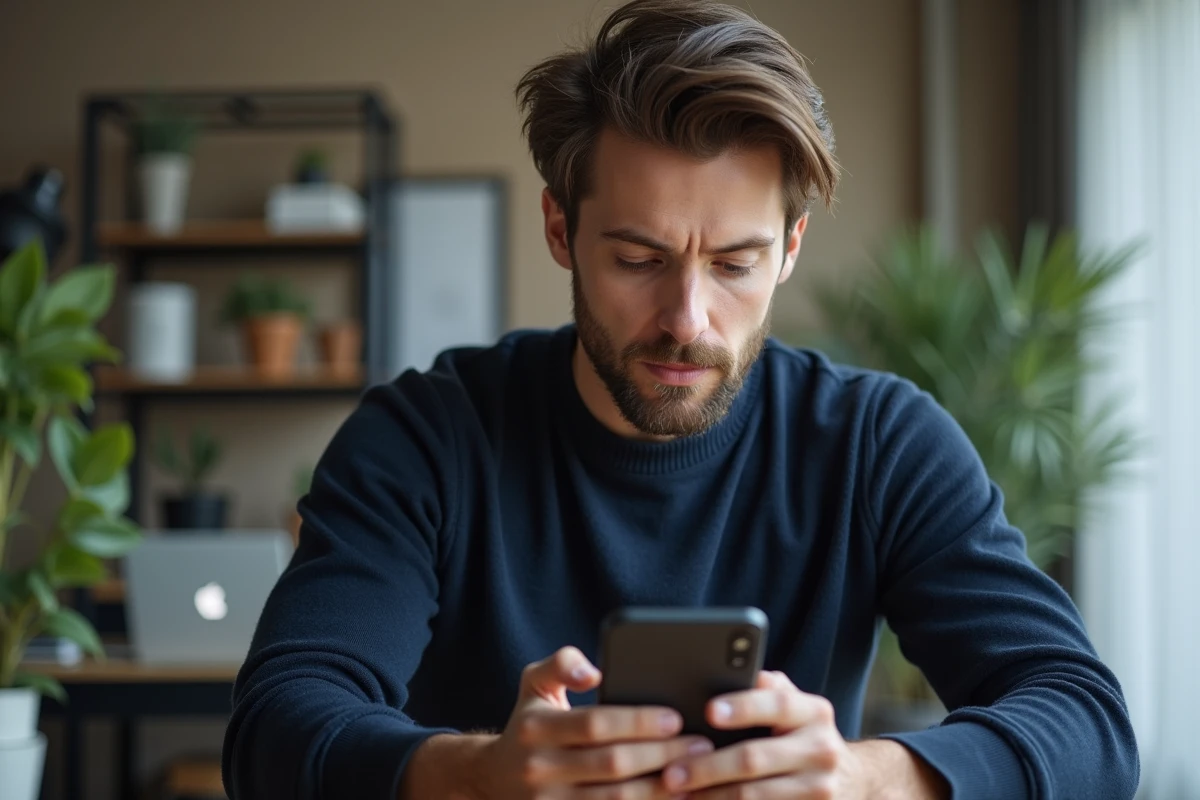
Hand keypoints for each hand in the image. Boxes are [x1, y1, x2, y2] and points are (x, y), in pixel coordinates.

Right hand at [472, 646, 713, 798]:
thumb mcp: (533, 683)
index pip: (595, 723)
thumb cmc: (528, 725)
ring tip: (697, 776)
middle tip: (701, 746)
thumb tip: (593, 670)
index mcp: (536, 728)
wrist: (492, 780)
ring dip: (661, 790)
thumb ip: (561, 663)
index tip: (677, 717)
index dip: (638, 721)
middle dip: (662, 755)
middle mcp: (539, 768)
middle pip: (612, 764)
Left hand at [658, 670, 862, 798]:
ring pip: (753, 795)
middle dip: (708, 766)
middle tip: (671, 773)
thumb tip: (730, 671)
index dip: (743, 706)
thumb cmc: (802, 733)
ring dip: (710, 795)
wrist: (851, 779)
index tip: (708, 711)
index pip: (776, 704)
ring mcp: (819, 788)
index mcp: (814, 712)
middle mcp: (822, 749)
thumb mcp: (795, 706)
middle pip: (756, 758)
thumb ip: (767, 689)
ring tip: (678, 793)